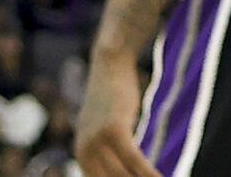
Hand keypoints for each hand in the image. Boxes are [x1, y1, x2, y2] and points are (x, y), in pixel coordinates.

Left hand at [72, 52, 160, 176]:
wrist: (109, 63)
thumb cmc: (110, 95)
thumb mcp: (103, 126)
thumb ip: (105, 149)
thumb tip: (120, 166)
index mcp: (81, 155)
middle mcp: (85, 152)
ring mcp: (97, 142)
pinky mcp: (114, 131)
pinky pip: (135, 161)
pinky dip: (149, 174)